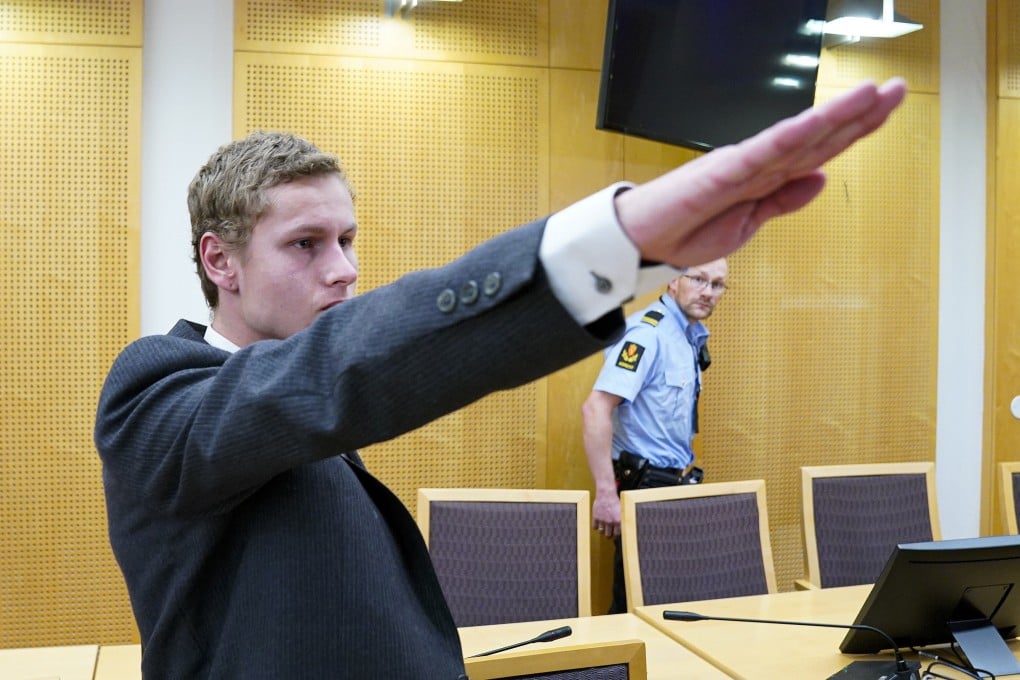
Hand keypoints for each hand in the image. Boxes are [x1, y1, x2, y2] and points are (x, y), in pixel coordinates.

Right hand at [592, 493, 620, 538]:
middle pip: (608, 535)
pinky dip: (596, 526)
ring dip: (603, 531)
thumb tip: (622, 528)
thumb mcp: (621, 511)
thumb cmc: (614, 501)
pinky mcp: (595, 517)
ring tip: (604, 528)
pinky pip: (594, 527)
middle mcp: (610, 522)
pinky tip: (598, 523)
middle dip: (609, 535)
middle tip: (609, 533)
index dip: (616, 535)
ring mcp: (602, 520)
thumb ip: (621, 520)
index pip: (617, 534)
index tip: (615, 535)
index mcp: (618, 521)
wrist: (606, 494)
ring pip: (601, 532)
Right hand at [616, 77, 907, 267]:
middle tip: (898, 89)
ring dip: (835, 115)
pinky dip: (791, 135)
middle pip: (819, 136)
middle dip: (860, 114)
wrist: (646, 242)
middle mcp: (761, 162)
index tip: (887, 109)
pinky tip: (818, 120)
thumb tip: (820, 179)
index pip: (820, 149)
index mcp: (768, 176)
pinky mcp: (723, 169)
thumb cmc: (689, 231)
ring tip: (872, 94)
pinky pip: (763, 150)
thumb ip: (783, 201)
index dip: (856, 129)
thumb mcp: (750, 225)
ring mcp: (744, 163)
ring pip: (798, 136)